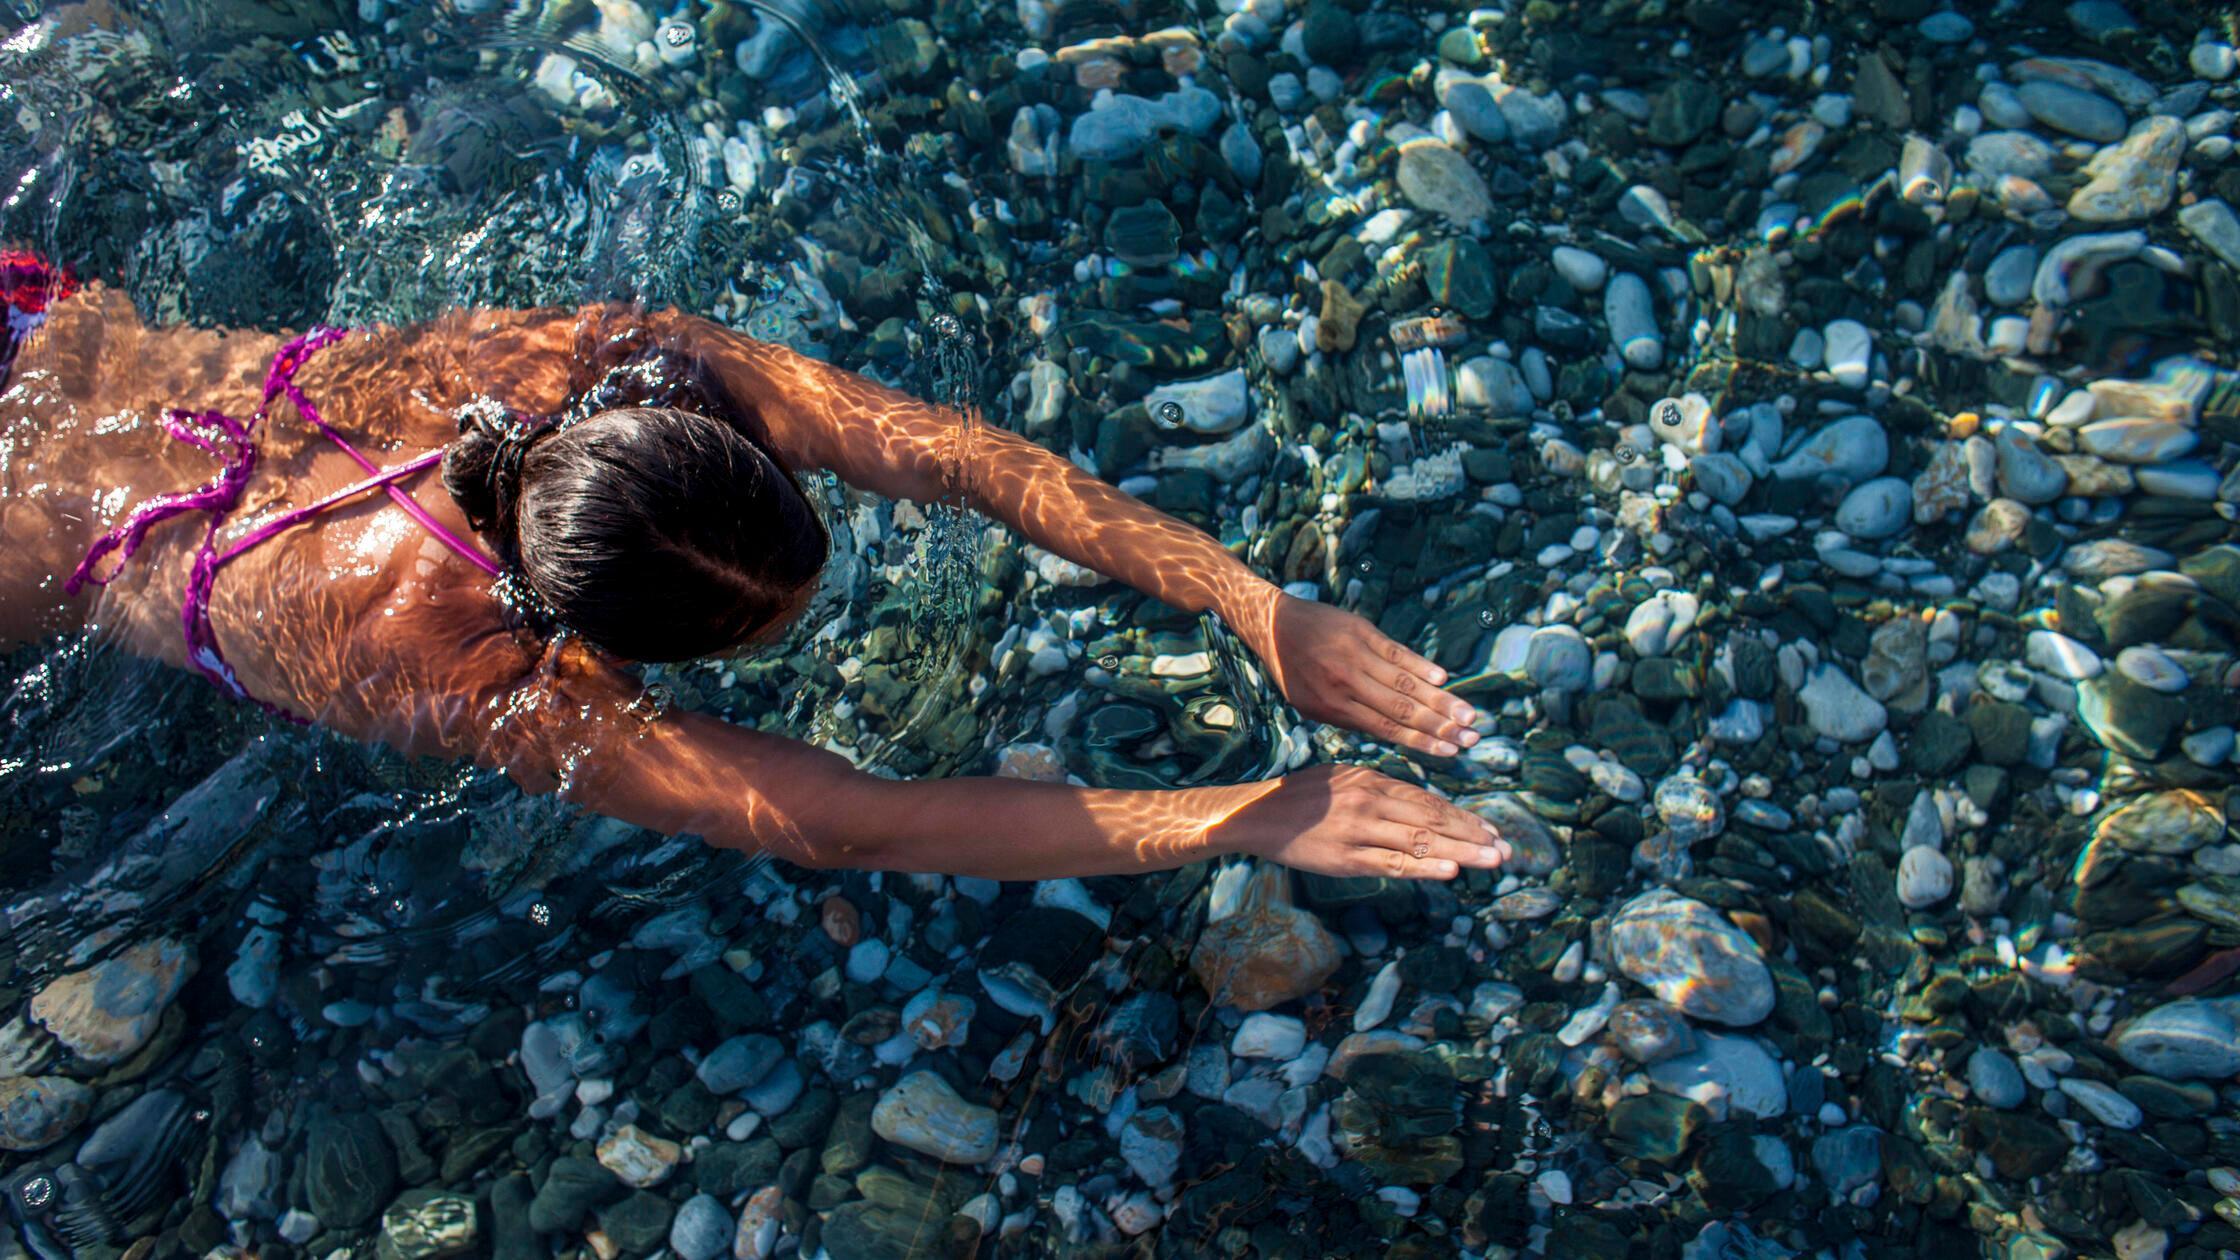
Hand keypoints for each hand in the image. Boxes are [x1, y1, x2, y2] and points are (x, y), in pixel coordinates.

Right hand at [1211, 765, 1510, 880]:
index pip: (1429, 801)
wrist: (1258, 815)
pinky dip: (1423, 867)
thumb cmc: (1301, 797)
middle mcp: (1372, 802)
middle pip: (1433, 820)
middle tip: (1505, 848)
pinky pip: (1392, 864)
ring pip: (1420, 841)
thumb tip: (1416, 802)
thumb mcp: (1344, 778)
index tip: (1490, 829)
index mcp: (1373, 781)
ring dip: (1461, 851)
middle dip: (1473, 835)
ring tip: (1491, 860)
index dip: (1463, 817)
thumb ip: (1380, 789)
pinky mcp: (1347, 858)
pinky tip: (1449, 870)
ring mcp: (1361, 831)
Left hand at [1237, 591, 1482, 756]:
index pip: (1386, 729)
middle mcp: (1347, 684)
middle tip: (1472, 738)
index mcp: (1334, 708)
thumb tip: (1391, 732)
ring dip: (1440, 701)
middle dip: (1441, 727)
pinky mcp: (1362, 632)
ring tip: (1468, 715)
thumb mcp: (1310, 705)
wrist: (1274, 625)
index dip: (1421, 742)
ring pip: (1405, 683)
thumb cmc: (1294, 670)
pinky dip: (1422, 666)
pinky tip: (1444, 679)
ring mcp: (1356, 656)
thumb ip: (1349, 718)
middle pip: (1402, 709)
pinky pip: (1397, 652)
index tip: (1450, 752)